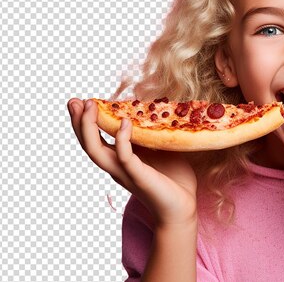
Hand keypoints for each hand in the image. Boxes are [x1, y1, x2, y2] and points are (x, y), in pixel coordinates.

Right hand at [67, 98, 197, 226]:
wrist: (183, 208)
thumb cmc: (174, 179)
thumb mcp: (159, 150)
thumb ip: (151, 134)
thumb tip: (154, 110)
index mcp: (119, 161)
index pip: (95, 140)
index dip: (85, 122)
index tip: (82, 101)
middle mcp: (116, 167)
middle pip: (88, 145)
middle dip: (78, 122)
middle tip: (74, 101)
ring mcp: (125, 173)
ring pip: (96, 152)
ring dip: (89, 128)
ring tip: (90, 106)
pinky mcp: (139, 177)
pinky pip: (125, 157)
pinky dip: (122, 139)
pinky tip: (124, 122)